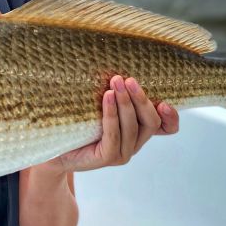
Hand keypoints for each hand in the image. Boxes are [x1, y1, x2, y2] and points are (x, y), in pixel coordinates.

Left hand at [48, 76, 177, 173]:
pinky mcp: (108, 158)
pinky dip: (112, 114)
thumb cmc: (79, 123)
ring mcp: (122, 153)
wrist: (54, 148)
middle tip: (128, 80)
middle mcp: (134, 144)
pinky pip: (114, 134)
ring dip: (125, 102)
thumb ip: (116, 94)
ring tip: (116, 82)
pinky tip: (107, 97)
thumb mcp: (100, 105)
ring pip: (133, 126)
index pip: (166, 127)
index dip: (171, 117)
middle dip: (141, 99)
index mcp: (138, 131)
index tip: (165, 103)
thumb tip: (120, 67)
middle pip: (150, 122)